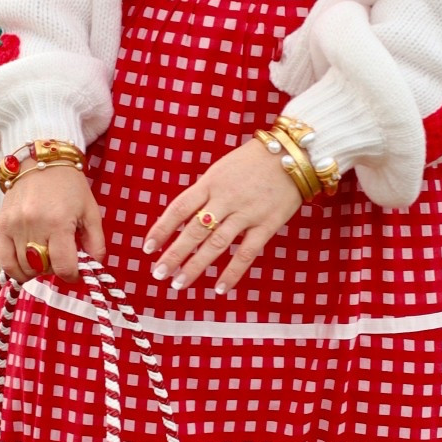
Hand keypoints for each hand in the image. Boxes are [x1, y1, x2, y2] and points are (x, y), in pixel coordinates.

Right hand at [0, 164, 105, 282]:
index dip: (73, 275)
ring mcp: (15, 226)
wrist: (41, 160)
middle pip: (43, 269)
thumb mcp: (91, 211)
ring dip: (37, 269)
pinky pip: (5, 261)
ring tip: (46, 256)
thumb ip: (96, 243)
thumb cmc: (68, 185)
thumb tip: (92, 267)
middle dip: (56, 269)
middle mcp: (33, 225)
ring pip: (24, 268)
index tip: (76, 270)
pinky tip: (28, 266)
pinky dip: (17, 270)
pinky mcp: (2, 225)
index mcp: (58, 222)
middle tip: (62, 257)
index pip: (64, 267)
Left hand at [144, 138, 302, 292]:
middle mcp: (225, 198)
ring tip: (179, 283)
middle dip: (174, 254)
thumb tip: (183, 219)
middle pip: (194, 230)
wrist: (294, 154)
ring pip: (216, 244)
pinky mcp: (267, 224)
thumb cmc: (253, 162)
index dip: (161, 229)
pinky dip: (232, 272)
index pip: (179, 208)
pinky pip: (247, 253)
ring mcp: (246, 213)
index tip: (148, 248)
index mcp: (210, 182)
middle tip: (158, 273)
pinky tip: (220, 288)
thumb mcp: (222, 170)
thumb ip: (205, 193)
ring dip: (195, 266)